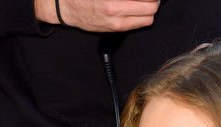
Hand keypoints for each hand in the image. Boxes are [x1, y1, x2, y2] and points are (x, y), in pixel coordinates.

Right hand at [33, 0, 157, 31]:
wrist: (67, 7)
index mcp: (113, 0)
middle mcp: (115, 9)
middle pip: (151, 7)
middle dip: (153, 0)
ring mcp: (116, 22)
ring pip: (148, 18)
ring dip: (149, 9)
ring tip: (145, 2)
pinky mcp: (115, 29)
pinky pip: (138, 24)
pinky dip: (141, 17)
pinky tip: (136, 9)